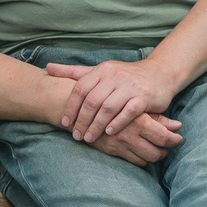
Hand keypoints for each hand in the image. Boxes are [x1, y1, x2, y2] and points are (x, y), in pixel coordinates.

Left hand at [44, 58, 180, 143]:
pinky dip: (118, 123)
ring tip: (89, 138)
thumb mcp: (100, 71)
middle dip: (82, 120)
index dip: (70, 107)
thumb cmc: (125, 75)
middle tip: (76, 135)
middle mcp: (115, 76)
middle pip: (92, 100)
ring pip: (108, 107)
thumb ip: (74, 72)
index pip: (80, 88)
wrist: (160, 73)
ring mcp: (130, 86)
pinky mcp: (144, 97)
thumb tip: (47, 68)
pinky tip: (109, 132)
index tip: (64, 122)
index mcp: (102, 70)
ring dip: (97, 125)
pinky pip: (129, 112)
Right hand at [86, 111, 181, 165]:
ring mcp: (119, 144)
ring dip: (154, 156)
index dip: (174, 140)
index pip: (163, 137)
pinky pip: (133, 161)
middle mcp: (129, 134)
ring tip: (158, 149)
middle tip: (169, 146)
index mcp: (138, 120)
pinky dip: (141, 159)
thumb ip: (157, 117)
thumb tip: (177, 126)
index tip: (178, 138)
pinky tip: (143, 151)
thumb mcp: (137, 106)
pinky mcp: (111, 150)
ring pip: (146, 159)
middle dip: (166, 151)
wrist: (82, 106)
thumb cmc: (113, 101)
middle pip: (157, 152)